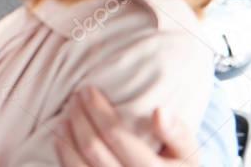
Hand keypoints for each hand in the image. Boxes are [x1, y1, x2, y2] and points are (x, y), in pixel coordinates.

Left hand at [57, 87, 199, 166]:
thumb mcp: (188, 154)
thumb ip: (178, 133)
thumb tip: (159, 111)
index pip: (116, 136)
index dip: (97, 110)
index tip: (88, 90)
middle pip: (92, 149)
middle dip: (79, 118)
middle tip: (75, 97)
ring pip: (76, 165)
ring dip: (66, 136)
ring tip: (66, 114)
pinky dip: (64, 155)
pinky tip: (61, 138)